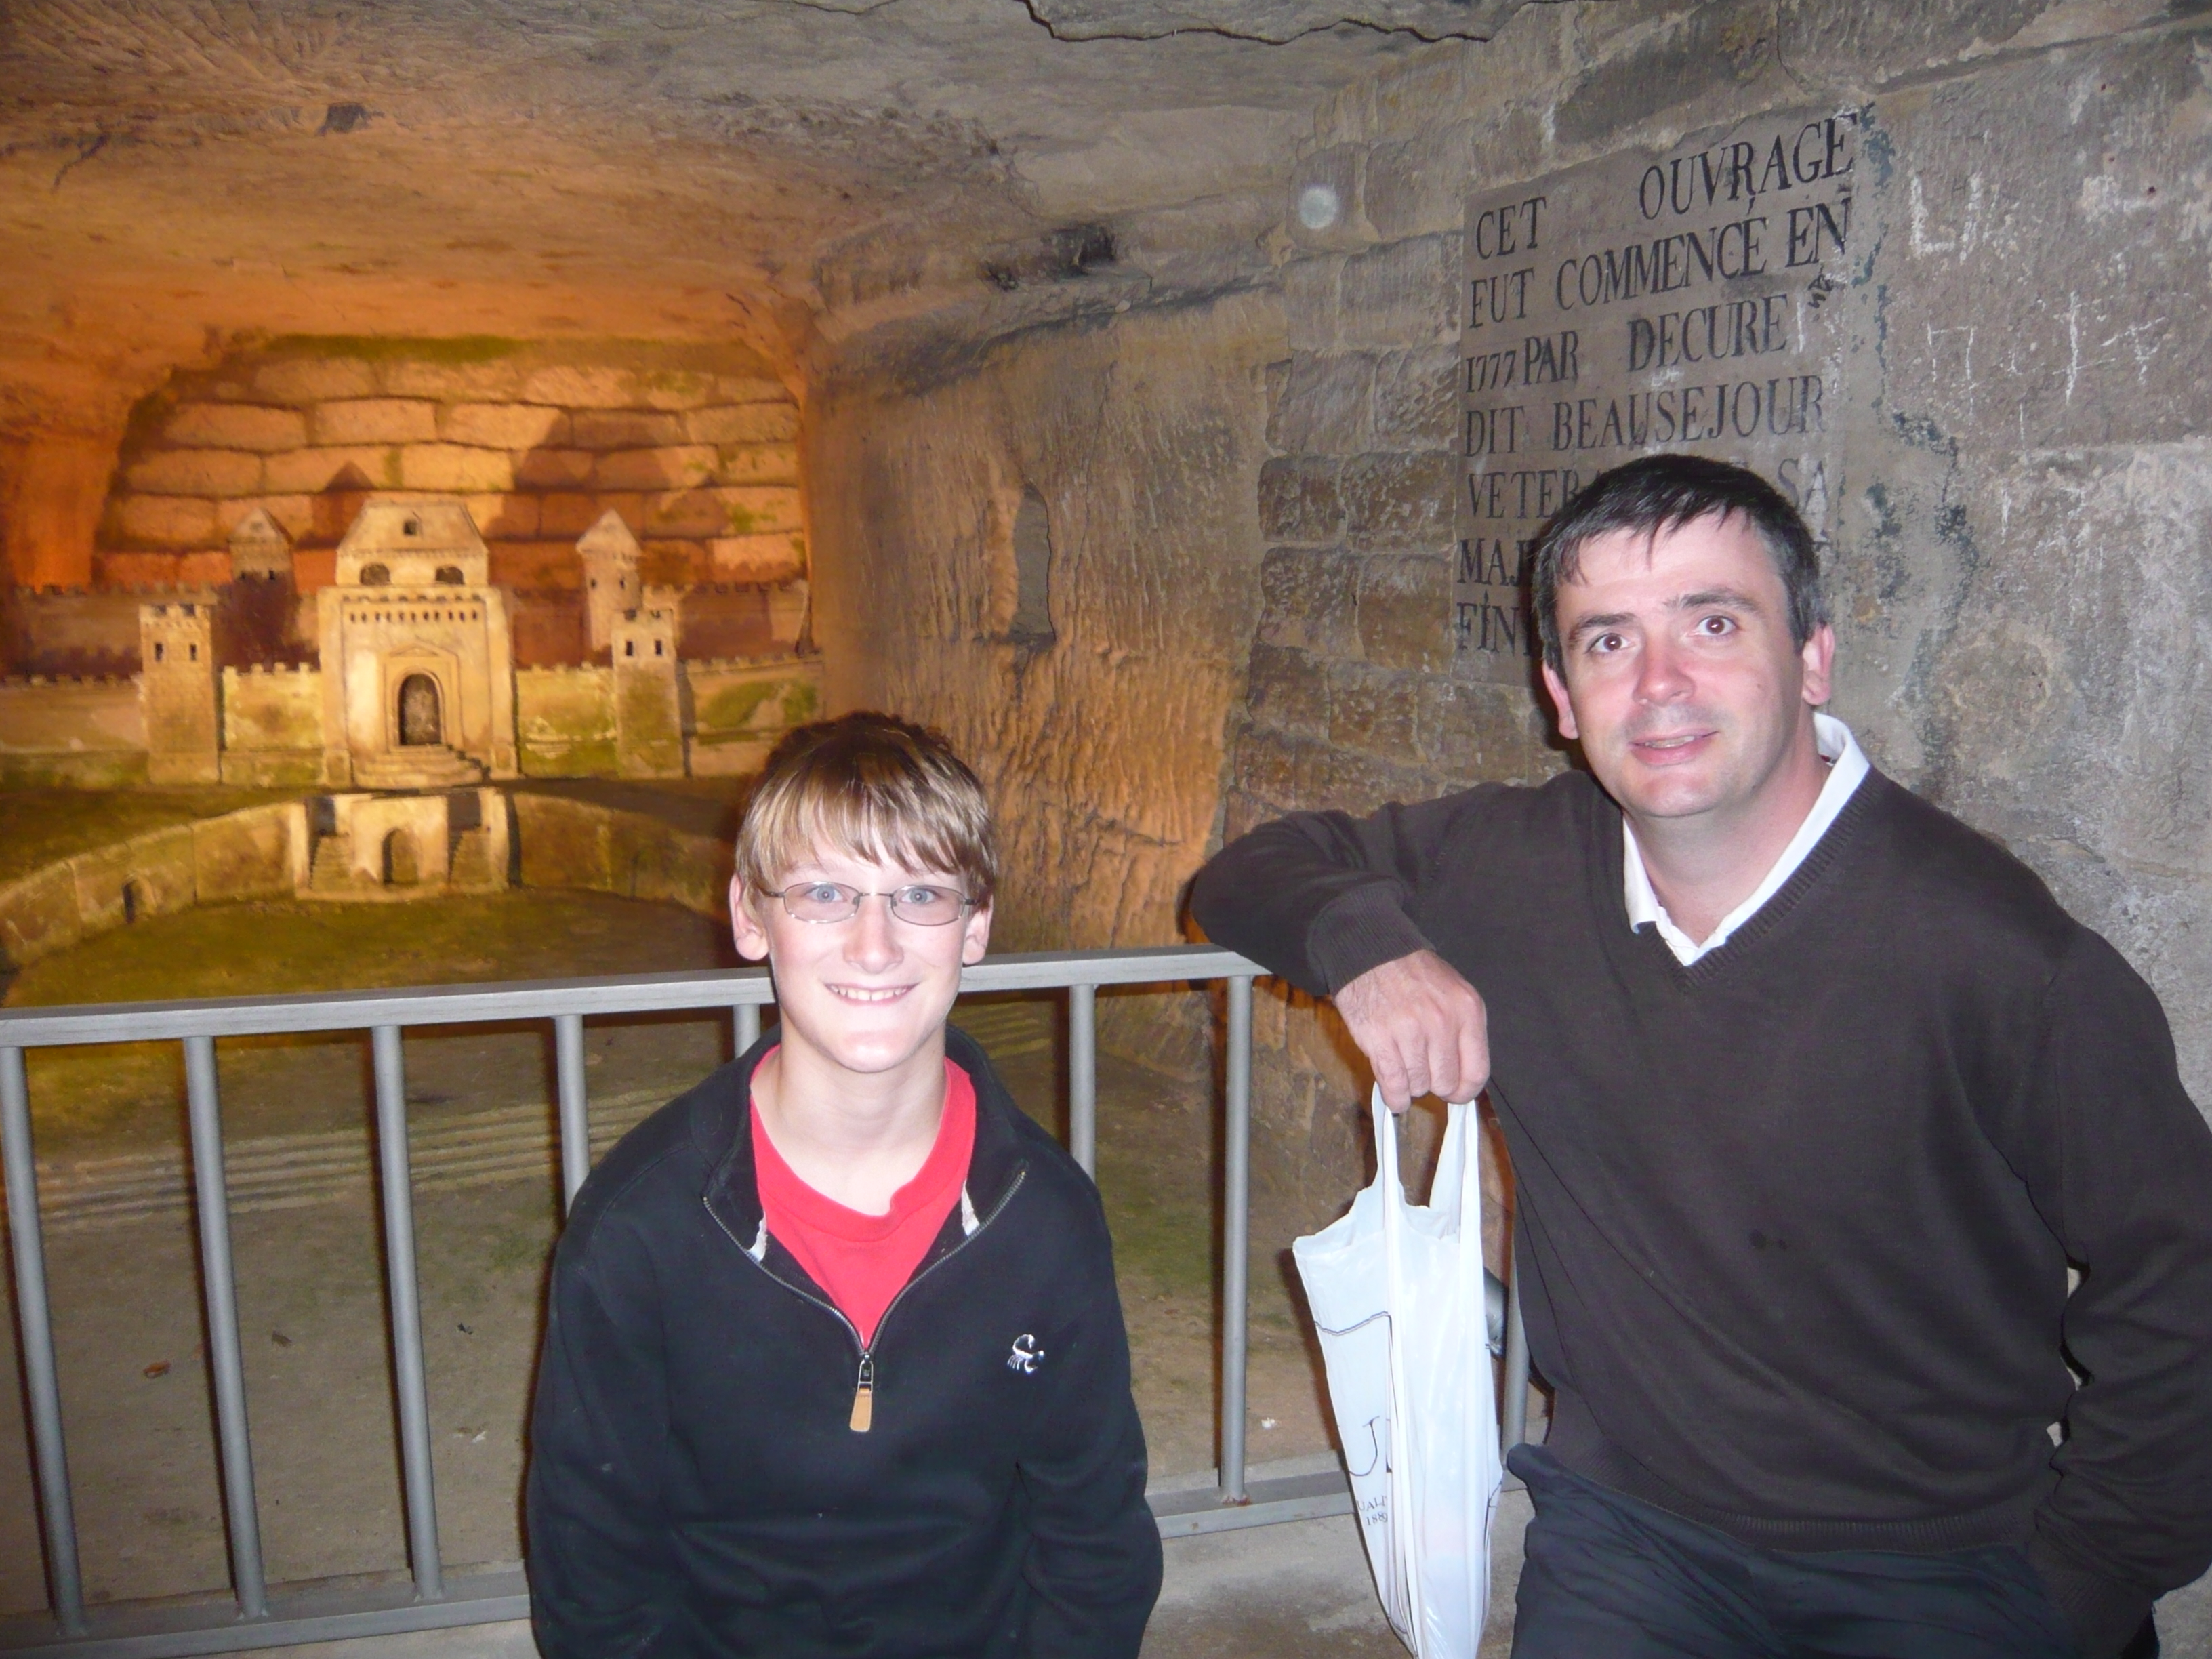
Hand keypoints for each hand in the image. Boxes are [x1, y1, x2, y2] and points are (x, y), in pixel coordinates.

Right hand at [1333, 950, 1489, 1112]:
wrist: (1371, 953)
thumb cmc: (1413, 975)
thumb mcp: (1454, 993)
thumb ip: (1463, 1033)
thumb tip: (1463, 1080)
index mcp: (1467, 1010)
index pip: (1476, 1072)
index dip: (1464, 1091)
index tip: (1455, 1094)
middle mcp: (1442, 1022)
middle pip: (1445, 1083)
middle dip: (1434, 1084)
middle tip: (1423, 1070)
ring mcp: (1410, 1031)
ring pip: (1418, 1086)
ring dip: (1411, 1084)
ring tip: (1404, 1066)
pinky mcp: (1380, 1040)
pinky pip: (1394, 1085)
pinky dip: (1395, 1097)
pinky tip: (1394, 1092)